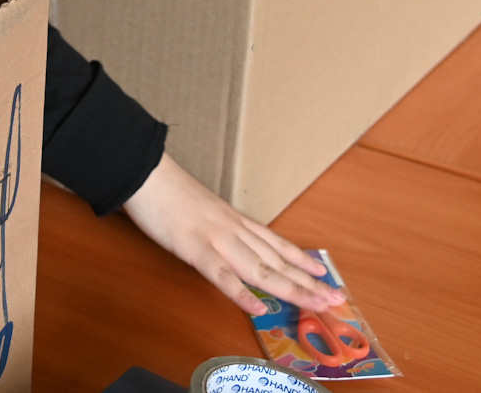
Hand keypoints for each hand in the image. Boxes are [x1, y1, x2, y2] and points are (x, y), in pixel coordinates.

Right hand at [121, 152, 345, 316]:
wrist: (144, 171)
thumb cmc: (164, 188)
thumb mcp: (198, 206)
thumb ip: (212, 224)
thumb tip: (219, 239)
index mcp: (232, 219)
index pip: (274, 243)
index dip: (300, 258)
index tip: (322, 271)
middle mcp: (232, 229)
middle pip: (276, 260)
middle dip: (307, 282)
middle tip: (336, 298)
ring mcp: (216, 239)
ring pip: (260, 269)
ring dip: (291, 289)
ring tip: (316, 304)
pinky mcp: (195, 248)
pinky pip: (221, 275)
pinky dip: (240, 293)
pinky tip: (257, 308)